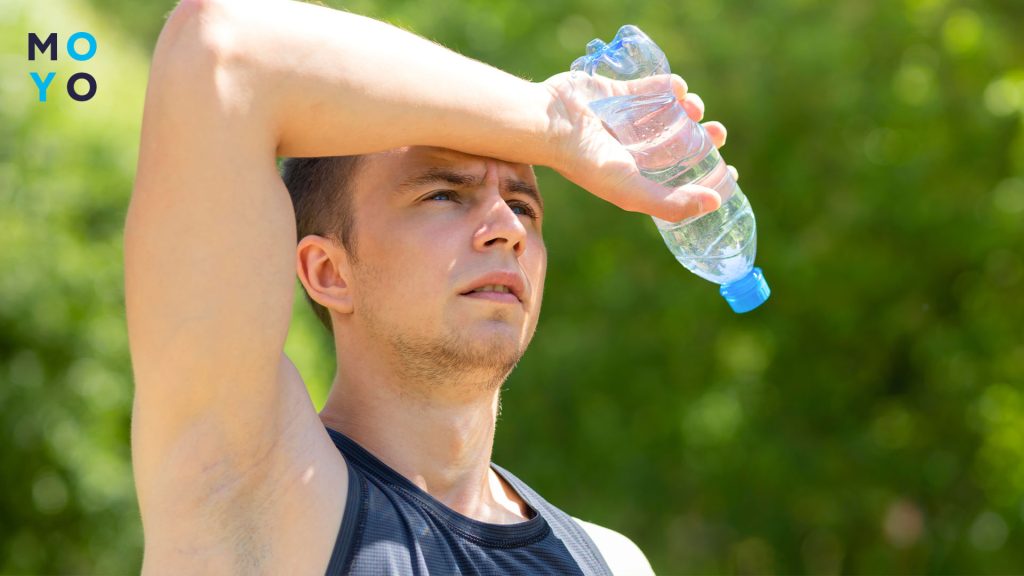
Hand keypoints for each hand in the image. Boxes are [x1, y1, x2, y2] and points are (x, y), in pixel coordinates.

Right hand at [542, 72, 735, 221]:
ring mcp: (626, 119)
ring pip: (670, 115)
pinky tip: (678, 89)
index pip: (679, 180)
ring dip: (689, 110)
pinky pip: (652, 87)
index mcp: (636, 177)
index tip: (730, 170)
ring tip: (694, 108)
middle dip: (705, 139)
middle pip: (680, 145)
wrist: (552, 121)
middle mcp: (633, 150)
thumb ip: (671, 203)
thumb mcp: (631, 192)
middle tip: (717, 134)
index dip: (707, 177)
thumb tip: (714, 204)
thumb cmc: (588, 162)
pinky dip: (670, 86)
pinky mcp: (619, 92)